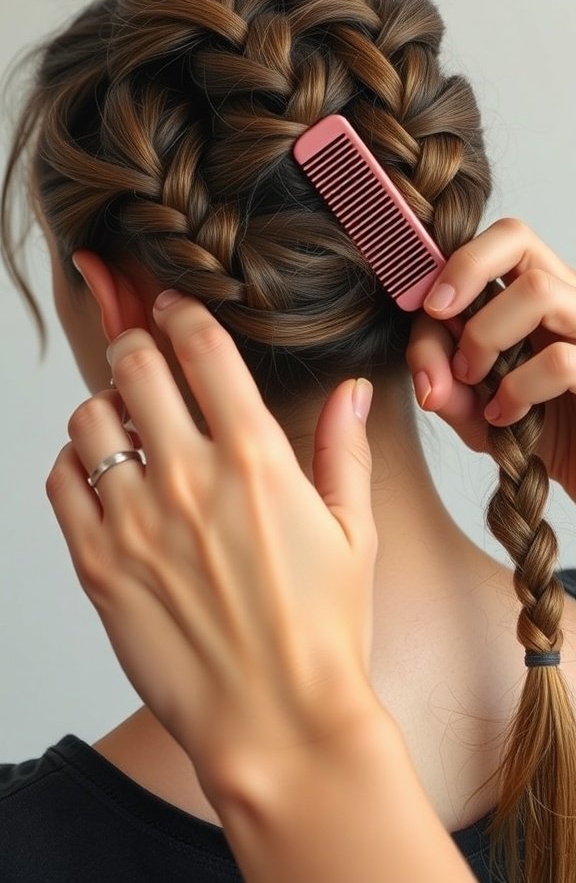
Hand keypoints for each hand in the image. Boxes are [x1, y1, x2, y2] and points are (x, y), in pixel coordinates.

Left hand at [46, 291, 381, 805]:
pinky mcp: (98, 565)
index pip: (201, 349)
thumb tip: (353, 391)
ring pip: (89, 417)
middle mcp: (189, 478)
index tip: (174, 307)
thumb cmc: (323, 633)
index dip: (182, 313)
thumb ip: (344, 450)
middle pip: (135, 366)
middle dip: (136, 346)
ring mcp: (136, 521)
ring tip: (123, 425)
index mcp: (256, 458)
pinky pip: (61, 481)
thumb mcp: (354, 533)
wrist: (277, 724)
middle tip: (140, 354)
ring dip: (105, 407)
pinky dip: (74, 463)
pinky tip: (101, 476)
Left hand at [406, 218, 575, 500]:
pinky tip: (506, 417)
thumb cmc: (539, 434)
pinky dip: (518, 389)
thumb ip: (445, 385)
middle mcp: (566, 299)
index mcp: (534, 296)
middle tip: (438, 313)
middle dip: (464, 270)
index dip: (450, 264)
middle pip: (516, 236)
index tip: (424, 305)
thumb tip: (427, 382)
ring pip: (537, 289)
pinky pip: (559, 359)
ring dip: (485, 335)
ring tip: (474, 378)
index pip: (494, 244)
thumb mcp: (476, 411)